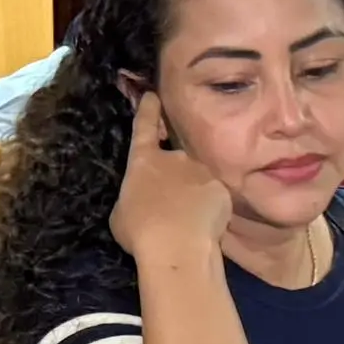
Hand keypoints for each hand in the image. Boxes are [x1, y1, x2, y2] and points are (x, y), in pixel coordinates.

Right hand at [109, 93, 231, 261]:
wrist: (177, 248)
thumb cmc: (140, 231)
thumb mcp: (121, 214)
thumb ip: (134, 197)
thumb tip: (143, 197)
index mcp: (143, 161)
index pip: (145, 126)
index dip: (148, 110)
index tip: (153, 95)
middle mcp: (174, 157)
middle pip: (174, 160)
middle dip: (173, 176)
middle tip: (170, 204)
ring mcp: (201, 170)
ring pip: (196, 179)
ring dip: (192, 193)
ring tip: (187, 221)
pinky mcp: (221, 189)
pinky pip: (214, 196)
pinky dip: (209, 208)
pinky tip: (204, 227)